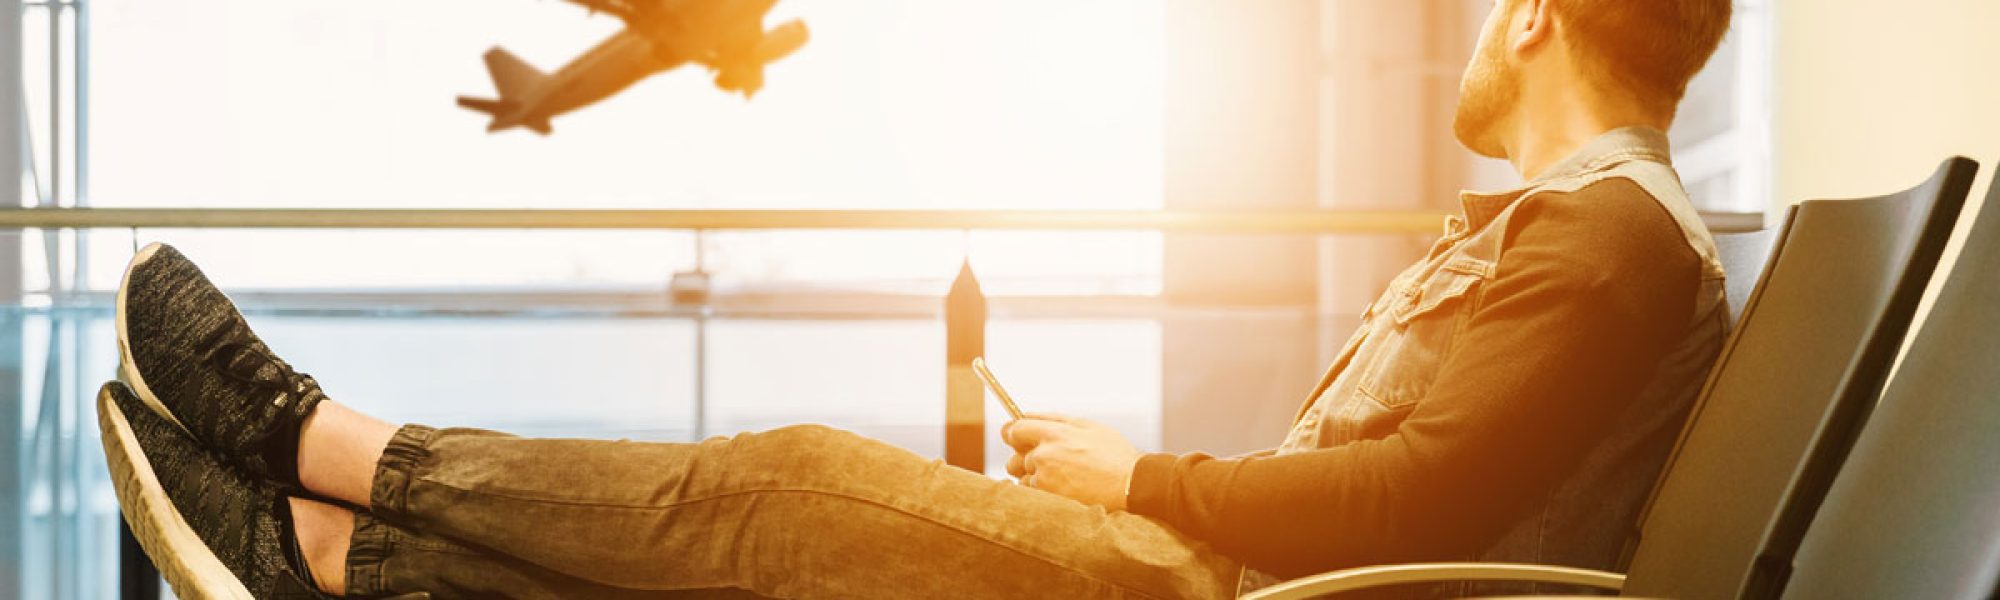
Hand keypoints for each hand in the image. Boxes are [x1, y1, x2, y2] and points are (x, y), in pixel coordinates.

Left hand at [1001, 413, 1142, 510]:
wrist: (1130, 486)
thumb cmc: (1113, 455)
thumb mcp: (1088, 426)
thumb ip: (1054, 418)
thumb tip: (1026, 414)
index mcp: (1054, 434)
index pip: (1014, 430)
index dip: (1013, 434)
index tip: (1017, 439)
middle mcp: (1045, 456)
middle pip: (1015, 458)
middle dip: (1025, 460)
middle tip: (1049, 463)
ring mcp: (1045, 480)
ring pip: (1023, 478)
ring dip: (1034, 478)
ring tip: (1062, 478)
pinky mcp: (1048, 499)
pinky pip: (1032, 495)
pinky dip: (1042, 493)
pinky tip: (1064, 490)